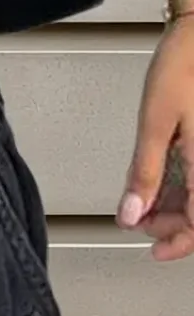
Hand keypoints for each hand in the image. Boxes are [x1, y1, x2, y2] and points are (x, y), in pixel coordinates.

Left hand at [117, 15, 193, 260]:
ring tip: (144, 204)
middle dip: (175, 224)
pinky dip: (183, 183)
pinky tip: (159, 182)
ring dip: (179, 205)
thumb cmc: (183, 68)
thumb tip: (132, 215)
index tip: (150, 247)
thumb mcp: (156, 124)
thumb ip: (144, 172)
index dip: (178, 241)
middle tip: (139, 223)